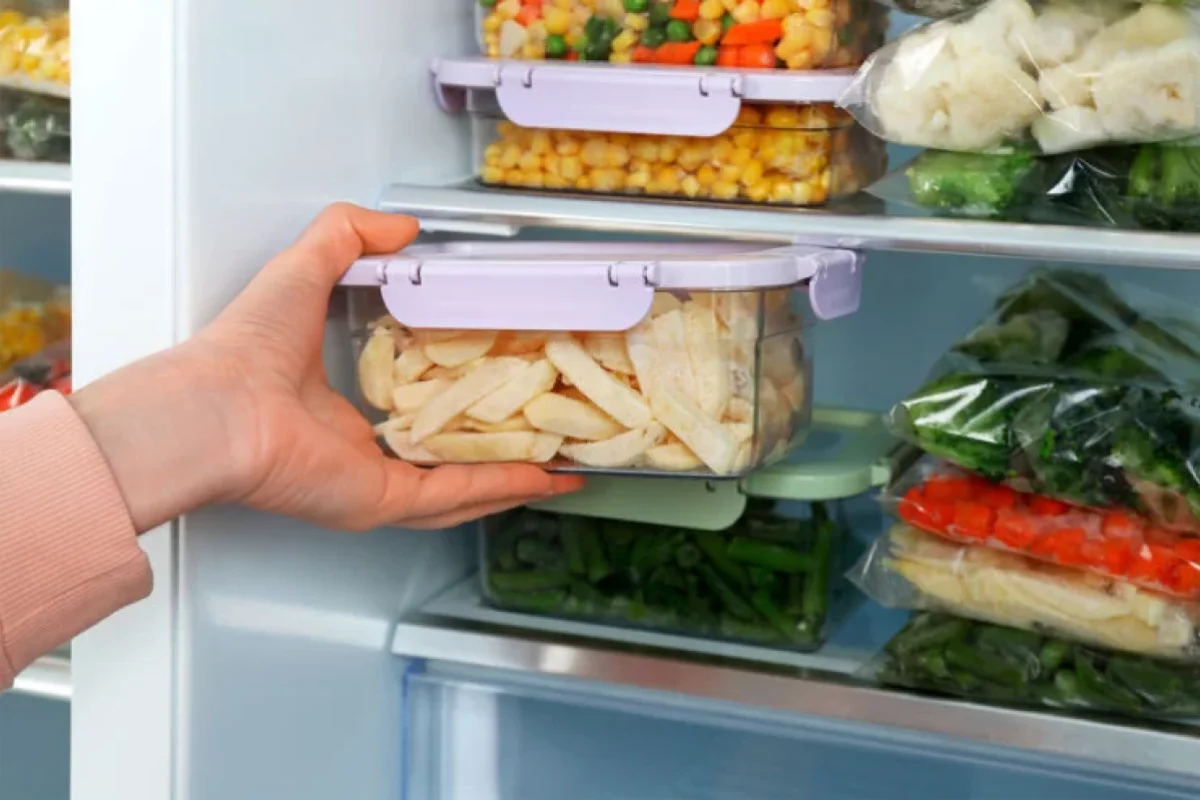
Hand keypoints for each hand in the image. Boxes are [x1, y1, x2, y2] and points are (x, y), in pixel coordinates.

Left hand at [72, 203, 583, 532]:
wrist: (216, 406)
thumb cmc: (245, 347)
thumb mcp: (305, 267)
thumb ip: (348, 236)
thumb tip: (402, 227)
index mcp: (339, 409)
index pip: (413, 409)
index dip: (460, 398)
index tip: (502, 384)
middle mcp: (360, 451)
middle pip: (447, 456)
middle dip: (500, 450)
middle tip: (545, 434)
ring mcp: (375, 481)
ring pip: (462, 486)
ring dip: (512, 478)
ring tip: (559, 468)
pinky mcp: (383, 500)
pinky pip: (455, 496)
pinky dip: (502, 487)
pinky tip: (542, 478)